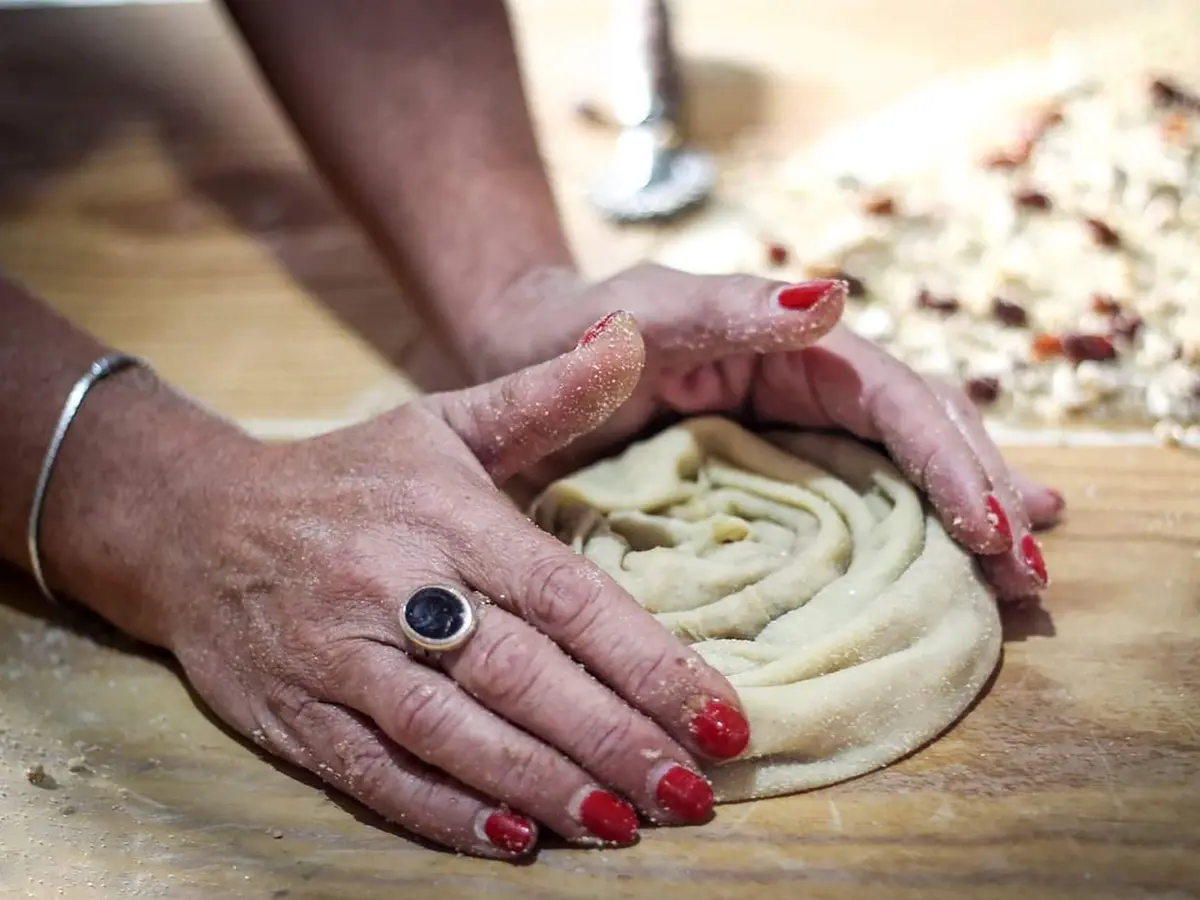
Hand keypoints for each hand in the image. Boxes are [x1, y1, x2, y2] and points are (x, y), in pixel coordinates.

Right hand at [155, 317, 748, 857]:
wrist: (194, 522)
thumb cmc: (345, 478)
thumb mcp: (442, 421)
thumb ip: (545, 395)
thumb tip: (632, 336)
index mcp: (447, 517)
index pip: (567, 596)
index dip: (649, 662)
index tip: (721, 716)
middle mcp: (396, 588)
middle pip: (520, 676)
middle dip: (612, 739)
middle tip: (694, 793)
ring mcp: (339, 658)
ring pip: (453, 734)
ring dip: (543, 785)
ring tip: (626, 823)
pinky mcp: (294, 714)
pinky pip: (376, 774)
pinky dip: (446, 812)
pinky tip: (514, 839)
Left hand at [477, 264, 1063, 600]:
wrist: (518, 368)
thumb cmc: (570, 334)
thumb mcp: (639, 315)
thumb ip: (725, 307)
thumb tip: (836, 297)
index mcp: (793, 344)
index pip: (894, 398)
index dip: (948, 460)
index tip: (991, 527)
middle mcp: (808, 387)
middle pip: (921, 435)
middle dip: (983, 494)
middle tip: (1032, 570)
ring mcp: (793, 434)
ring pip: (904, 471)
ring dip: (969, 518)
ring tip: (1028, 570)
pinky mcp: (771, 478)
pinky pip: (855, 505)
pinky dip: (912, 535)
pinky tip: (962, 563)